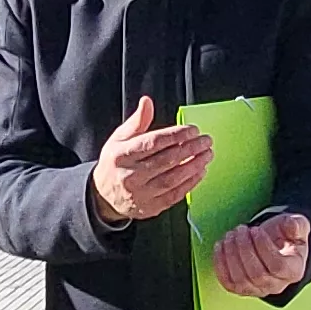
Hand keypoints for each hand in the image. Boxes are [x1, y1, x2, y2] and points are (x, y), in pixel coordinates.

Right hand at [87, 97, 212, 225]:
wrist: (103, 197)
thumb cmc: (115, 163)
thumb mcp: (119, 139)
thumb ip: (137, 121)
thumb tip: (147, 102)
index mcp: (122, 155)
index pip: (154, 142)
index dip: (176, 135)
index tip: (193, 130)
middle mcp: (130, 175)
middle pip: (167, 160)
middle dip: (191, 148)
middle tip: (206, 141)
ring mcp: (140, 194)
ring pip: (173, 178)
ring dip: (194, 165)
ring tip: (207, 154)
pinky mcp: (150, 208)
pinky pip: (175, 195)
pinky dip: (190, 183)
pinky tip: (200, 172)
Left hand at [212, 211, 310, 296]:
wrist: (273, 245)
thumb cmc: (284, 237)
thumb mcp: (296, 226)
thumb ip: (297, 224)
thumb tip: (292, 225)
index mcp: (293, 271)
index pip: (277, 266)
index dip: (263, 247)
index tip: (256, 230)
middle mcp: (276, 285)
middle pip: (256, 273)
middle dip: (244, 248)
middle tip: (241, 230)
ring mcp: (257, 290)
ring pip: (240, 279)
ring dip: (231, 254)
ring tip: (231, 235)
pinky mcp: (240, 289)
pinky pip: (227, 282)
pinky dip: (220, 264)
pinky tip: (221, 246)